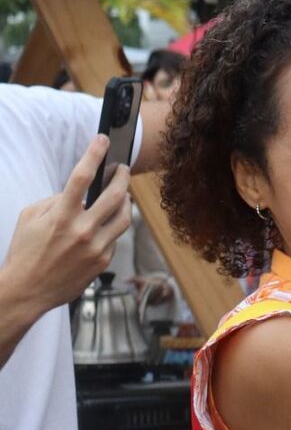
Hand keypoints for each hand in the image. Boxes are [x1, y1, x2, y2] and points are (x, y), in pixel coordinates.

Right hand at [0, 135, 131, 321]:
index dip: (94, 154)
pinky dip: (111, 228)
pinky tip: (104, 225)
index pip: (81, 177)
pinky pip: (114, 238)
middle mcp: (82, 230)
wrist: (27, 290)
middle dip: (122, 177)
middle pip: (115, 196)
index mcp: (61, 216)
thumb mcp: (29, 218)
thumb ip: (54, 201)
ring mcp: (96, 247)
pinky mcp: (103, 262)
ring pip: (124, 218)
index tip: (102, 140)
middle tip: (122, 169)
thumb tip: (77, 193)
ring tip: (122, 194)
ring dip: (125, 202)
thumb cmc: (25, 252)